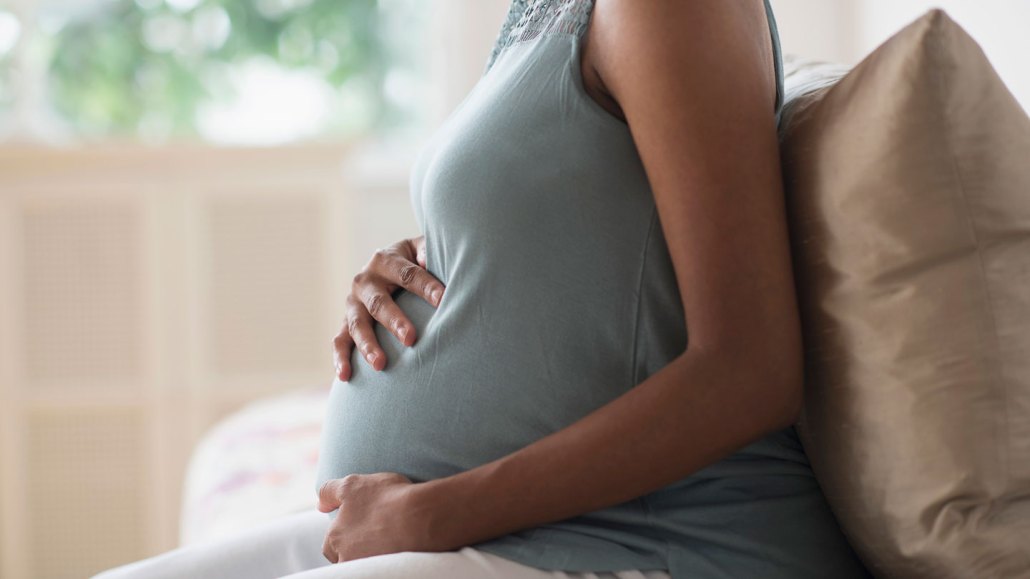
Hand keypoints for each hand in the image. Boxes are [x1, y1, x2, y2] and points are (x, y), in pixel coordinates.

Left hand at [317, 473, 448, 562]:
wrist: (420, 517)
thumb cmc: (387, 498)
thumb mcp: (353, 484)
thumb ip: (330, 492)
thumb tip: (320, 504)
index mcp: (335, 540)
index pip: (331, 545)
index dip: (345, 535)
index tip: (362, 526)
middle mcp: (346, 559)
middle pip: (346, 558)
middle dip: (356, 548)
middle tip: (376, 533)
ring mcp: (368, 568)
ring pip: (364, 564)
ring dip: (372, 554)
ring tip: (391, 541)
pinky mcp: (387, 574)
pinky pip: (383, 570)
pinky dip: (389, 561)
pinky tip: (401, 549)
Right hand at [333, 235, 444, 379]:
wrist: (388, 266)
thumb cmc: (415, 262)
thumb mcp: (422, 251)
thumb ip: (430, 252)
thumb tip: (435, 261)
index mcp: (386, 260)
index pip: (407, 274)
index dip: (426, 287)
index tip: (443, 301)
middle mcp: (365, 280)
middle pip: (379, 303)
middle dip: (394, 321)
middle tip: (411, 338)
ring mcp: (353, 303)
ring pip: (357, 325)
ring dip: (368, 345)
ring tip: (380, 364)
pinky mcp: (346, 322)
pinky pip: (339, 341)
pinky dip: (340, 358)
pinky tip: (345, 376)